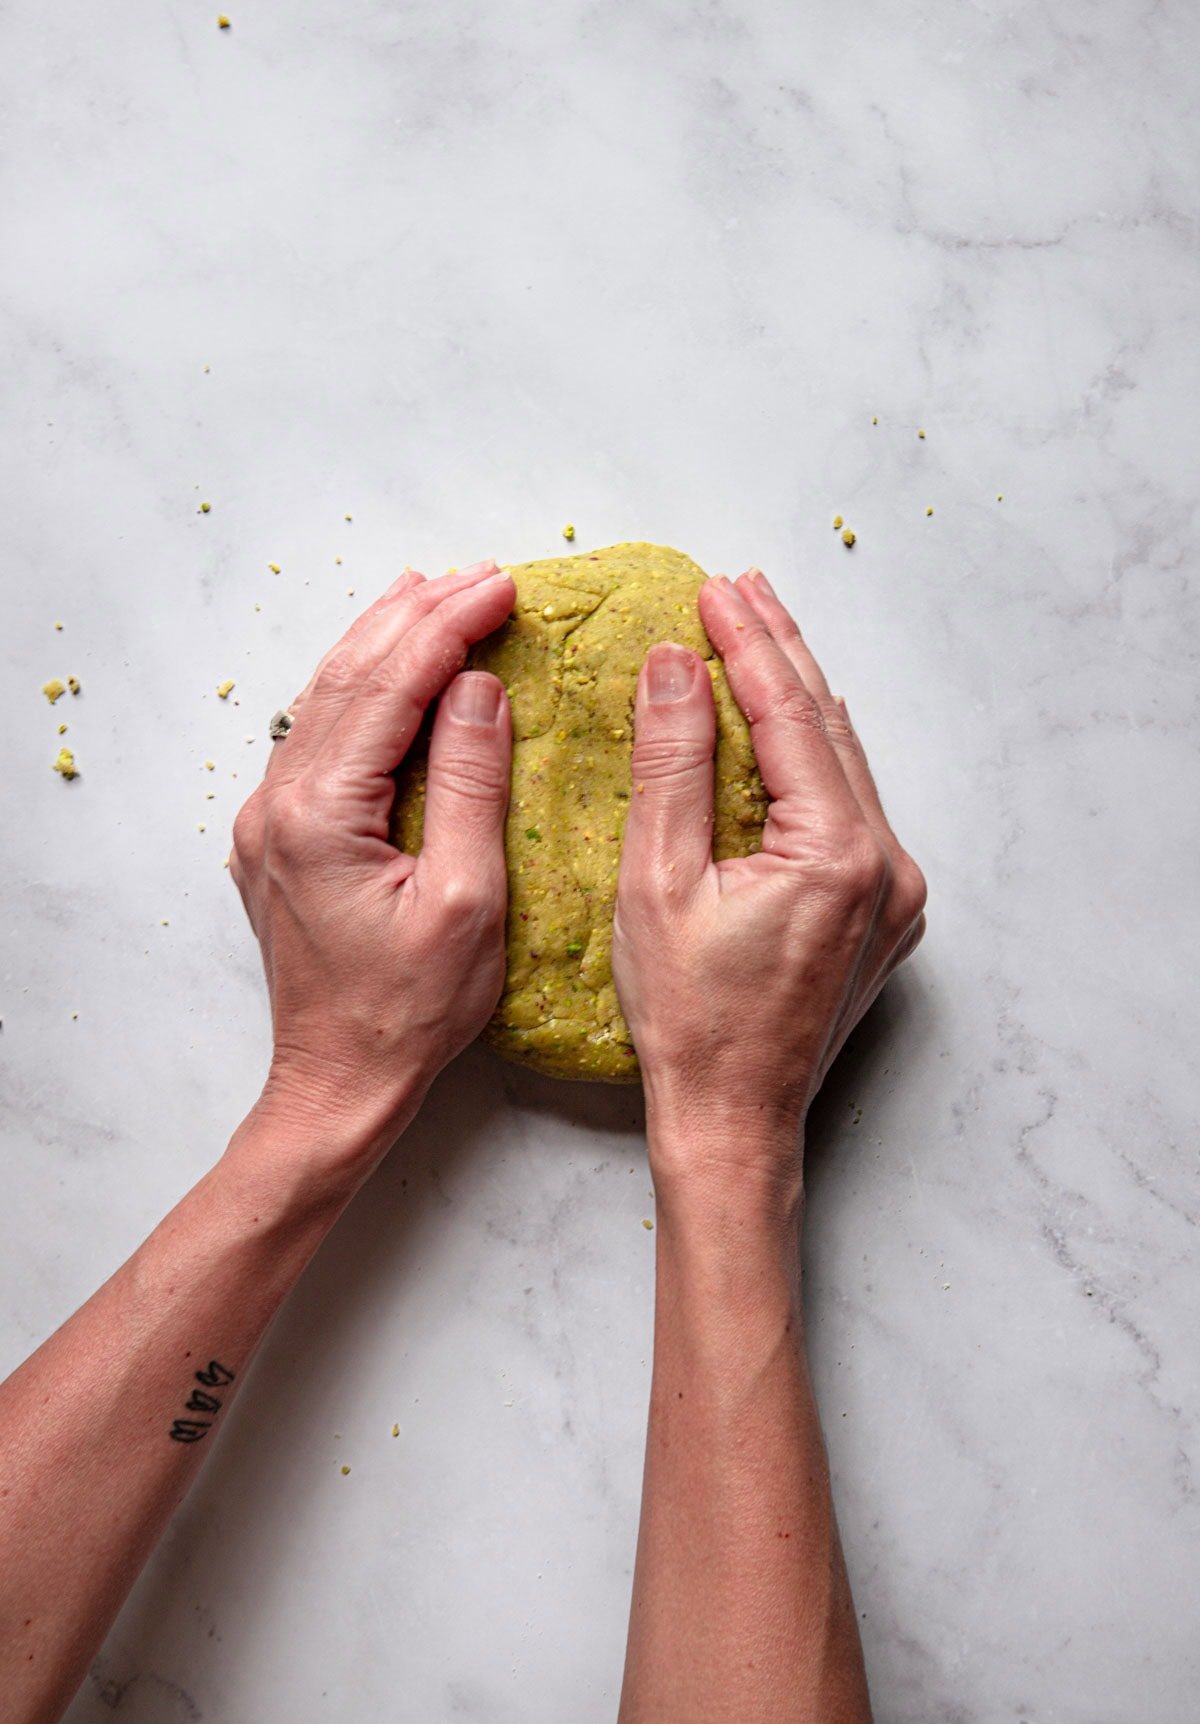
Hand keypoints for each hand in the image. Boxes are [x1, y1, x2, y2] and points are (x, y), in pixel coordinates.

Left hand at [230, 561, 515, 1157]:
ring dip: (382, 641)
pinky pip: (316, 734)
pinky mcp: (278, 835)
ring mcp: (268, 818)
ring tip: (434, 592)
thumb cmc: (409, 1011)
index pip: (389, 687)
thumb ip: (471, 785)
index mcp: (319, 813)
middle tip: (481, 575)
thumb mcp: (466, 901)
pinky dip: (360, 688)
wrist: (339, 1082)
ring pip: (323, 697)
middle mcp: (277, 803)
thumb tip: (479, 688)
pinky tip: (387, 670)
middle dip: (415, 616)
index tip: (504, 585)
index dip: (449, 627)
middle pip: (346, 676)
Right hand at [612, 567, 925, 1183]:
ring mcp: (894, 893)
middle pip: (828, 729)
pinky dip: (813, 761)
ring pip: (845, 767)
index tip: (711, 589)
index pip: (791, 716)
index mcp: (838, 852)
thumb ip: (674, 764)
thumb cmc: (688, 1020)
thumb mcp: (658, 883)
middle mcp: (886, 865)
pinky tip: (788, 729)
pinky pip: (852, 811)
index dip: (747, 645)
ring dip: (799, 701)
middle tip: (739, 589)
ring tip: (758, 636)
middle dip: (780, 654)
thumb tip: (674, 666)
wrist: (734, 1121)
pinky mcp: (883, 914)